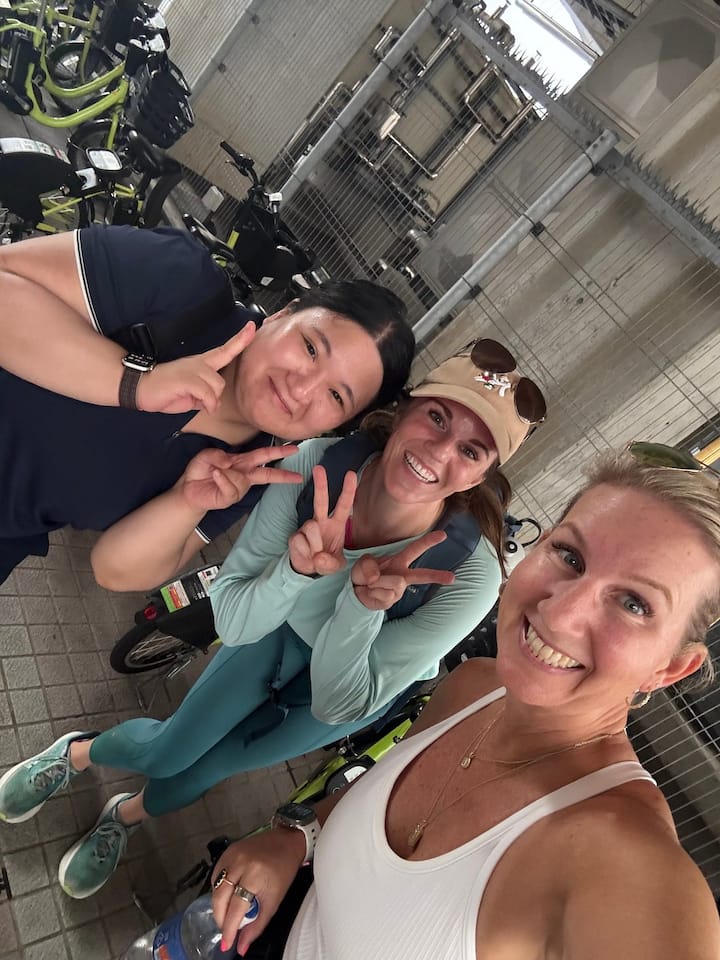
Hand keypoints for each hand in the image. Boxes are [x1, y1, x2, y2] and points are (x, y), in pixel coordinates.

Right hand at [134, 324, 254, 413]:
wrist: (141, 386)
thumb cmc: (167, 391)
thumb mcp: (192, 394)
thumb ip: (207, 394)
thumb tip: (214, 401)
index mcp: (202, 363)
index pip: (226, 349)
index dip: (241, 339)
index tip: (253, 327)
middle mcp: (200, 363)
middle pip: (222, 380)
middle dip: (214, 397)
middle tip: (196, 400)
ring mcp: (193, 369)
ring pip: (216, 388)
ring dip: (208, 401)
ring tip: (191, 400)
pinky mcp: (187, 379)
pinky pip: (208, 394)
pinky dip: (206, 404)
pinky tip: (196, 404)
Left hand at [179, 446, 301, 511]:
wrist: (188, 489)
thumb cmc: (200, 471)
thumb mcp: (206, 455)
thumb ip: (217, 454)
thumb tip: (229, 461)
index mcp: (242, 462)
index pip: (264, 455)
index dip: (279, 451)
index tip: (295, 448)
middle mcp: (244, 475)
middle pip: (267, 474)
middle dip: (283, 474)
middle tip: (299, 476)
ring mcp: (239, 488)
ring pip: (241, 479)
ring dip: (226, 473)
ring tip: (213, 471)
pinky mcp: (230, 497)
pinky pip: (230, 486)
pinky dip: (221, 479)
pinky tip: (214, 476)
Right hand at [211, 829, 305, 955]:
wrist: (286, 841)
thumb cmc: (283, 870)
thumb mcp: (274, 901)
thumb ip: (257, 925)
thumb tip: (241, 947)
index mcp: (255, 875)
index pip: (235, 908)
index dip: (229, 929)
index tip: (226, 944)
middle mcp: (241, 863)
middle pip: (220, 898)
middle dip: (220, 918)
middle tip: (225, 929)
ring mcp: (233, 855)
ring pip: (215, 887)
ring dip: (218, 905)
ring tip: (228, 913)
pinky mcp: (228, 850)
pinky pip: (216, 875)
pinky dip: (219, 889)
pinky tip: (227, 895)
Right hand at [288, 466, 356, 575]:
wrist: (308, 570)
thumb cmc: (326, 561)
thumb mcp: (335, 566)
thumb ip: (330, 563)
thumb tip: (318, 557)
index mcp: (337, 524)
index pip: (344, 505)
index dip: (348, 490)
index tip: (351, 474)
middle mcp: (321, 521)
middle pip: (321, 500)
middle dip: (321, 484)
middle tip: (319, 468)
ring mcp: (307, 527)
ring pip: (311, 527)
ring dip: (316, 544)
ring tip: (316, 555)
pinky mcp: (295, 535)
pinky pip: (301, 541)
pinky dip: (305, 552)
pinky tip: (306, 556)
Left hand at [351, 529, 455, 609]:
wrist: (355, 592)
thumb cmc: (364, 573)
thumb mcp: (363, 563)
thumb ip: (367, 565)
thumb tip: (376, 577)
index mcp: (398, 560)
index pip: (415, 549)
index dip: (428, 541)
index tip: (443, 535)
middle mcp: (402, 575)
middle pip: (422, 575)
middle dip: (437, 575)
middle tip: (452, 577)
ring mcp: (399, 589)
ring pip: (396, 583)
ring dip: (379, 582)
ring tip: (371, 584)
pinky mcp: (392, 601)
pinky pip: (385, 594)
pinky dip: (374, 592)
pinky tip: (371, 592)